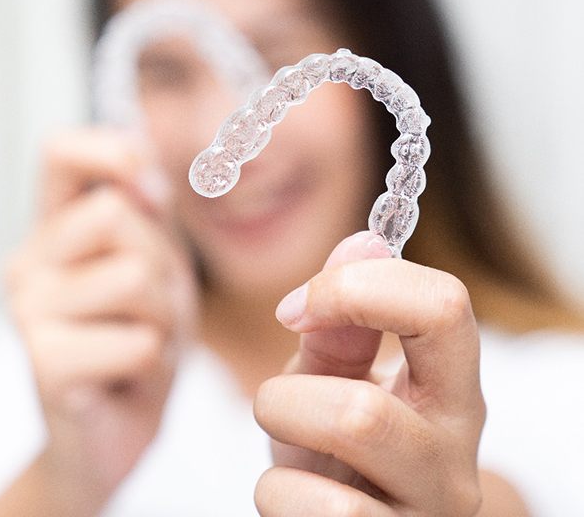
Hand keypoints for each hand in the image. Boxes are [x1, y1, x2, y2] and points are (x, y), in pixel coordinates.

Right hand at [2, 127, 196, 513]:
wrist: (114, 427)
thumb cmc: (136, 335)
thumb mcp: (155, 261)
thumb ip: (148, 209)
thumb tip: (142, 165)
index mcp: (54, 228)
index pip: (61, 151)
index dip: (111, 152)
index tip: (149, 193)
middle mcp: (28, 261)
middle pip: (117, 214)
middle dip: (161, 263)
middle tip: (151, 306)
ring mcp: (28, 312)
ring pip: (136, 276)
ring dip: (164, 316)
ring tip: (141, 340)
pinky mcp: (43, 365)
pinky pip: (138, 340)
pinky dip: (153, 362)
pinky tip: (126, 376)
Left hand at [253, 231, 485, 515]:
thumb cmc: (341, 443)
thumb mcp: (334, 376)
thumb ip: (343, 319)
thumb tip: (364, 238)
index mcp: (450, 386)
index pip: (443, 307)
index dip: (355, 288)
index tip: (294, 307)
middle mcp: (454, 455)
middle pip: (368, 407)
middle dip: (292, 391)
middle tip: (275, 398)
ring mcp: (428, 512)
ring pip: (341, 455)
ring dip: (281, 431)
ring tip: (284, 439)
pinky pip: (313, 514)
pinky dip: (276, 494)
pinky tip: (291, 494)